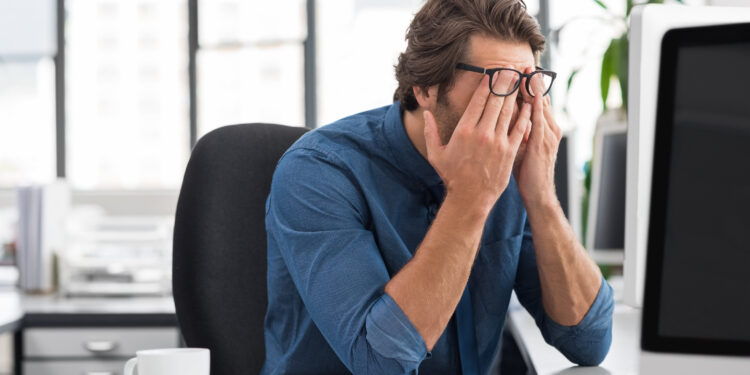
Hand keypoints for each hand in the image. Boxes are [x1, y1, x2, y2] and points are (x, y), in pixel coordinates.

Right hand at [423, 73, 531, 211]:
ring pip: (509, 111)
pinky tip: (529, 105)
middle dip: (504, 83)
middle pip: (496, 101)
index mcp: (464, 130)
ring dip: (515, 94)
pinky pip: (519, 128)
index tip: (492, 73)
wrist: (470, 198)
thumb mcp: (436, 154)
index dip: (487, 84)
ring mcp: (497, 142)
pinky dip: (525, 115)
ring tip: (520, 80)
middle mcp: (482, 133)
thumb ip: (430, 131)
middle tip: (510, 69)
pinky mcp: (509, 151)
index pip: (478, 100)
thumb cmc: (452, 176)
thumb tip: (426, 114)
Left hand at [513, 67, 562, 207]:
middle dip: (532, 81)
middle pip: (540, 99)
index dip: (529, 86)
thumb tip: (507, 118)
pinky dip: (534, 104)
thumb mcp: (524, 148)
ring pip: (540, 105)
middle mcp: (549, 128)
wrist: (538, 193)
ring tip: (527, 71)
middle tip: (524, 63)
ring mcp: (548, 134)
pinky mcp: (542, 142)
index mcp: (544, 128)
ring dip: (533, 87)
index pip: (536, 102)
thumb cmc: (528, 172)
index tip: (520, 71)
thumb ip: (519, 131)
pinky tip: (529, 93)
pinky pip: (538, 118)